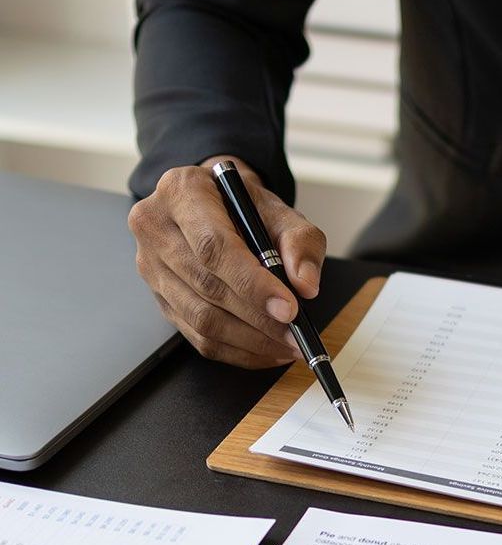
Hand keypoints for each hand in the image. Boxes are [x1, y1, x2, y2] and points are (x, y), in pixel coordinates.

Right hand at [128, 156, 326, 368]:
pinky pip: (198, 337)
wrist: (218, 208)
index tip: (289, 309)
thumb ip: (300, 243)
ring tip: (288, 346)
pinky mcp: (161, 299)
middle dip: (259, 319)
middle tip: (297, 335)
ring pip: (202, 319)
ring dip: (252, 341)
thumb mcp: (282, 212)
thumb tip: (306, 286)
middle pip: (208, 287)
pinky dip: (239, 351)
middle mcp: (156, 227)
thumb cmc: (247, 209)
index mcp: (182, 192)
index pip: (214, 247)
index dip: (252, 284)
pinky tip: (268, 350)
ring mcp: (152, 267)